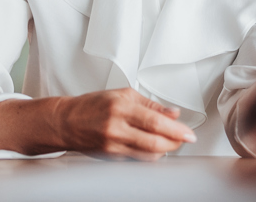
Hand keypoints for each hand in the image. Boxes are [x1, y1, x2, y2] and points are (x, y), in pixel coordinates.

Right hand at [0, 88, 195, 159]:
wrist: (65, 121)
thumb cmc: (93, 105)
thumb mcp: (123, 95)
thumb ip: (151, 105)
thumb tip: (173, 113)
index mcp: (121, 108)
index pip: (156, 122)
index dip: (176, 130)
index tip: (189, 133)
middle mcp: (116, 128)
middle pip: (155, 143)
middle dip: (174, 143)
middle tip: (184, 138)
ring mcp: (112, 145)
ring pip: (148, 155)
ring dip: (164, 150)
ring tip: (170, 141)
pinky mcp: (111, 157)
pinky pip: (137, 159)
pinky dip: (150, 154)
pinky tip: (153, 147)